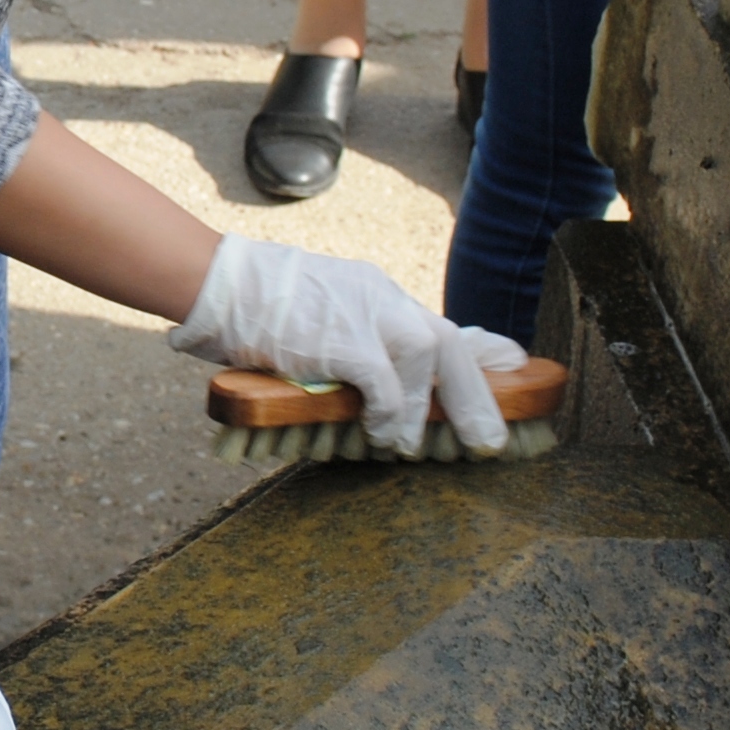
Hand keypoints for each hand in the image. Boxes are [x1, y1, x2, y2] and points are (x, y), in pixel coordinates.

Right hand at [167, 236, 526, 455]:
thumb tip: (382, 394)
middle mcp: (379, 298)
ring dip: (421, 412)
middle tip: (490, 443)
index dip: (483, 359)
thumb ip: (356, 343)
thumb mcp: (321, 317)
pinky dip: (387, 411)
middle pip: (449, 345)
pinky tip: (378, 432)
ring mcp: (360, 313)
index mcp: (377, 293)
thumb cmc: (257, 308)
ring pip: (424, 359)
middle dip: (477, 398)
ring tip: (407, 446)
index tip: (514, 379)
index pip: (445, 327)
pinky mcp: (338, 337)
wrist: (216, 283)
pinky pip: (382, 381)